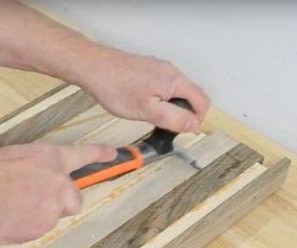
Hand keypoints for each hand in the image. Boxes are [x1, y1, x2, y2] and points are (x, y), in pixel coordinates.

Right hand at [0, 142, 115, 243]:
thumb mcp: (15, 156)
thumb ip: (34, 168)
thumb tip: (34, 179)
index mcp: (51, 158)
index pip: (82, 154)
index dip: (98, 154)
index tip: (112, 155)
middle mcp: (59, 183)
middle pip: (75, 199)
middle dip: (63, 203)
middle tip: (39, 201)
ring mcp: (53, 208)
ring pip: (53, 216)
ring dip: (39, 214)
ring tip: (12, 208)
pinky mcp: (43, 228)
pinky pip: (38, 229)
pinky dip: (27, 227)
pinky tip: (8, 219)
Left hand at [76, 48, 210, 131]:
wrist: (93, 68)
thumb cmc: (115, 86)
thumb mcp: (148, 111)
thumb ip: (174, 118)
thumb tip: (193, 124)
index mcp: (175, 81)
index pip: (203, 101)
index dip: (197, 119)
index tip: (183, 130)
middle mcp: (171, 71)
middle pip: (191, 96)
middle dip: (183, 113)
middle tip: (164, 126)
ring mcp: (159, 68)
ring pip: (175, 91)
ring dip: (170, 107)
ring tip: (150, 116)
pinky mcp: (147, 69)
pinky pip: (162, 86)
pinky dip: (159, 99)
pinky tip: (142, 105)